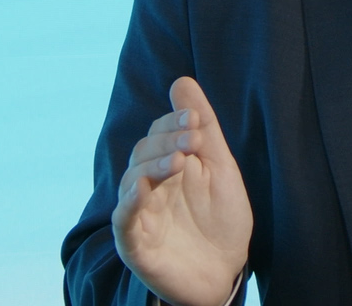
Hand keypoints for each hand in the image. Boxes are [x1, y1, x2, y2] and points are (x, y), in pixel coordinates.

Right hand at [112, 77, 252, 305]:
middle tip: (194, 139)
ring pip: (134, 181)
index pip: (159, 134)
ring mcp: (140, 215)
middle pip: (144, 153)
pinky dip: (129, 203)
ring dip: (154, 166)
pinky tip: (142, 190)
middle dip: (168, 141)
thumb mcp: (219, 167)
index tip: (195, 119)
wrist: (228, 272)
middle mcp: (149, 187)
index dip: (173, 123)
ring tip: (179, 161)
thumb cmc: (221, 219)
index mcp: (167, 166)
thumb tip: (182, 80)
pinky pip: (123, 221)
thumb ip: (203, 127)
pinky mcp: (136, 245)